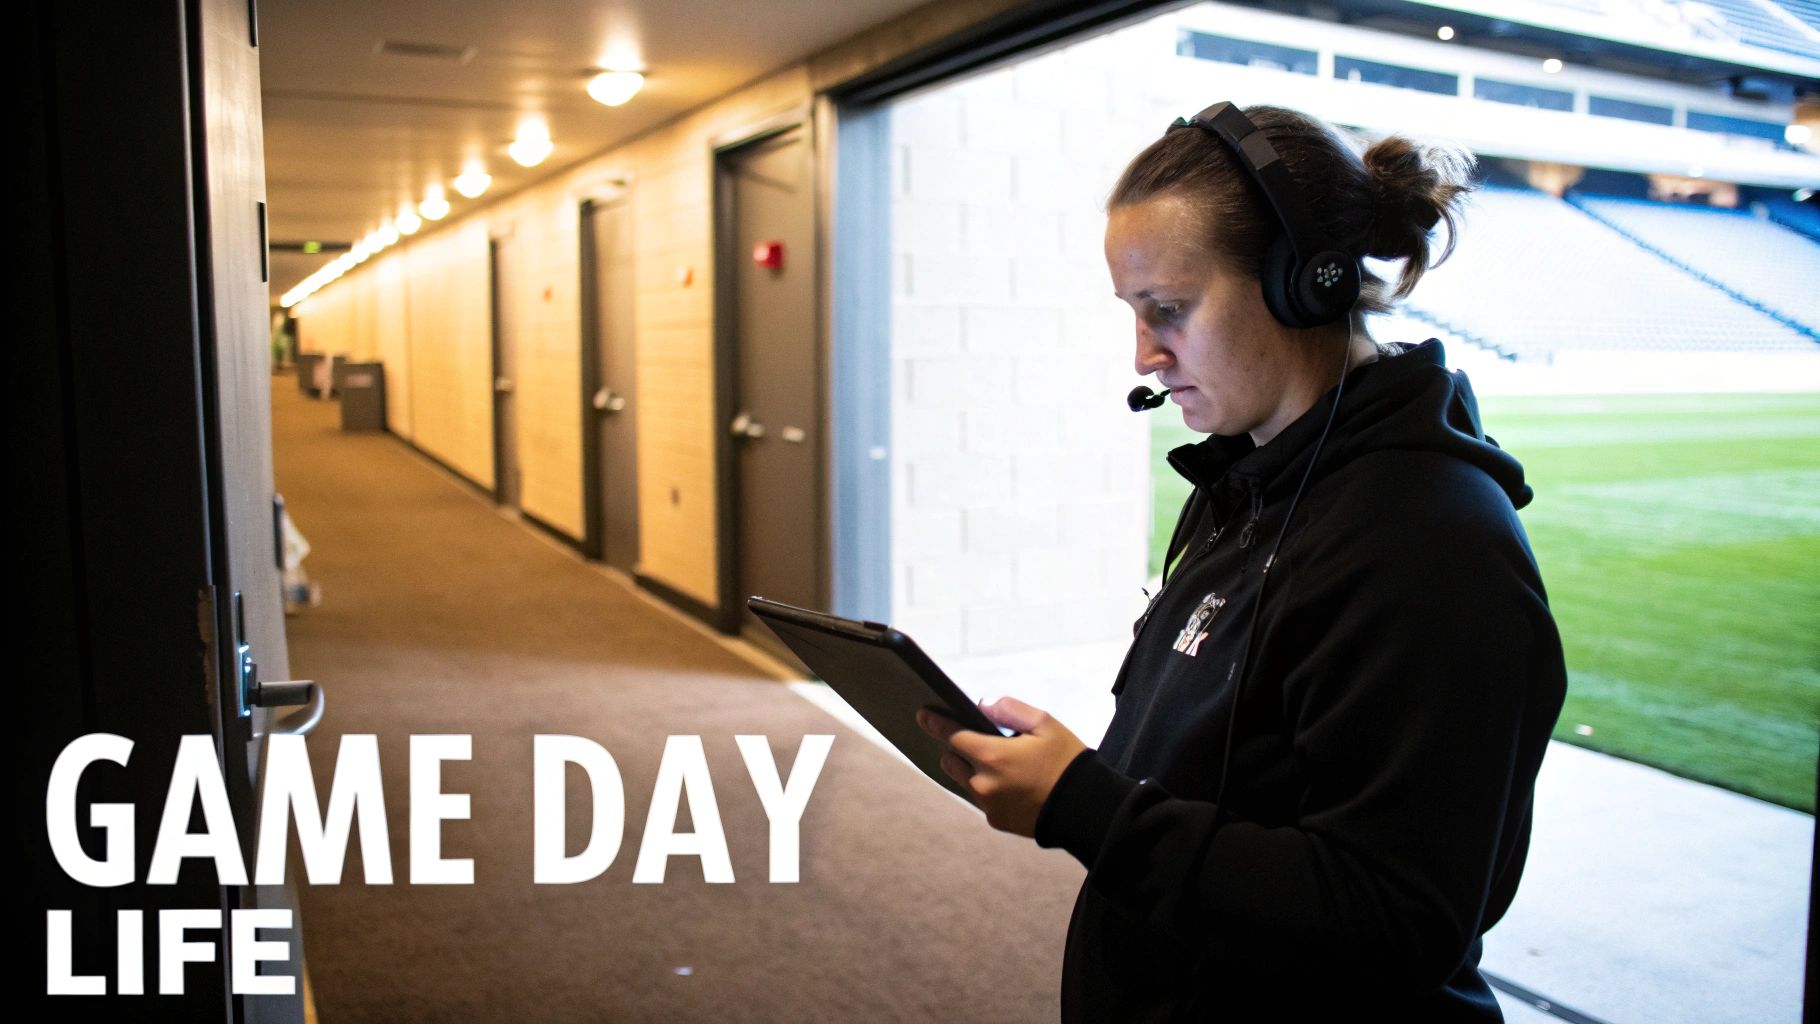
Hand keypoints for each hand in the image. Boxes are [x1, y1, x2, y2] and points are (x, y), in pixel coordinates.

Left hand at [915, 697, 1087, 837]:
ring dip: (971, 769)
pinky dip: (987, 788)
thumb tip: (983, 706)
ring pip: (964, 781)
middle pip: (951, 760)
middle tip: (978, 740)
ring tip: (996, 762)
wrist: (1086, 808)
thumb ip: (1010, 709)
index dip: (934, 723)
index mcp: (992, 755)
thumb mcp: (1045, 723)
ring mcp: (988, 805)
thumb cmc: (1067, 761)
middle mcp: (982, 783)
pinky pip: (980, 799)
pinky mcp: (996, 821)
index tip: (922, 714)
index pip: (951, 735)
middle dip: (958, 748)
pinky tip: (1009, 783)